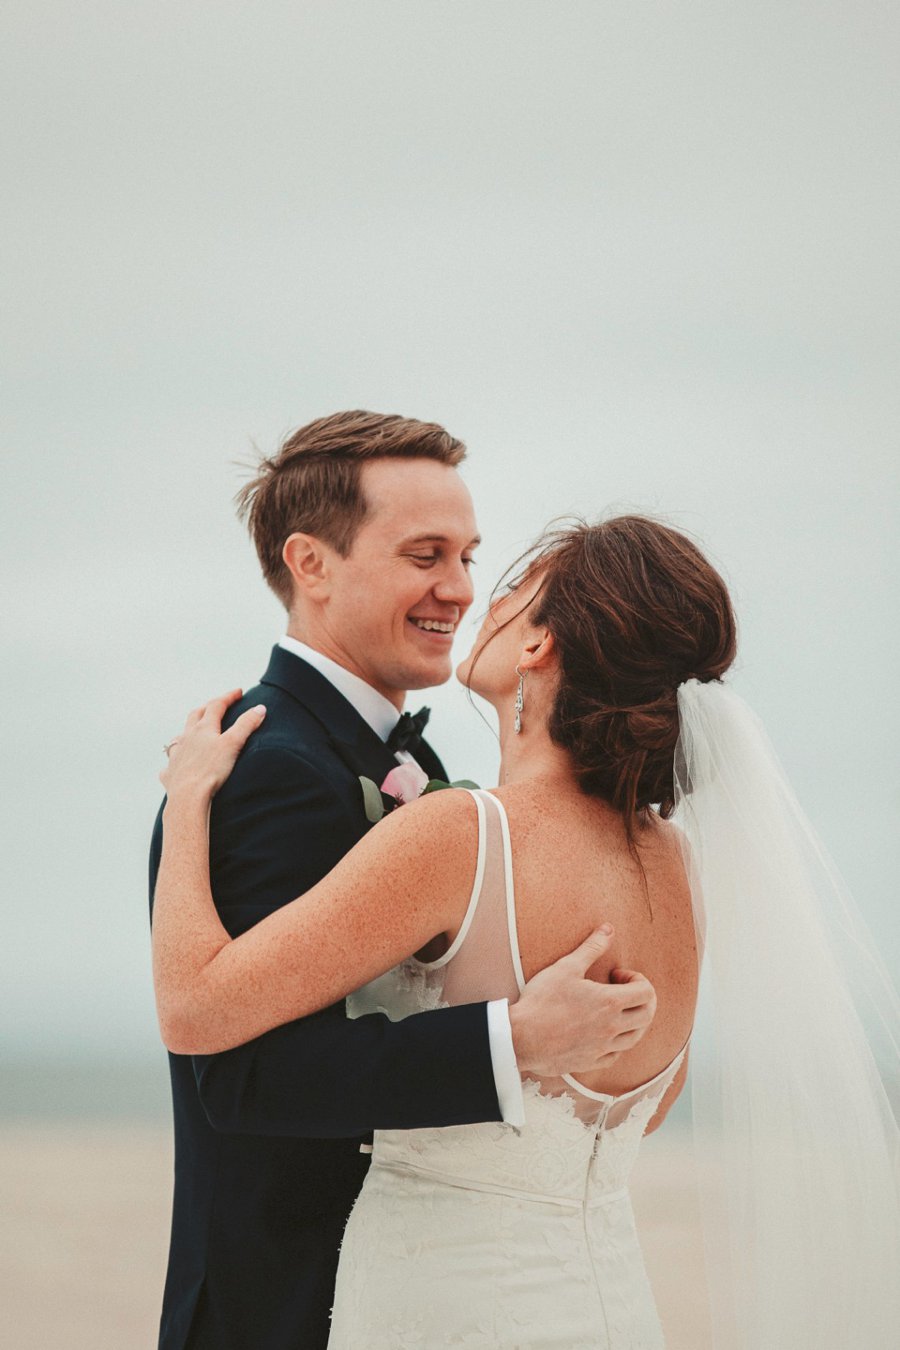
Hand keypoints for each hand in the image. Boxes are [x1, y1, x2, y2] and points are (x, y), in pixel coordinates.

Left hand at [160, 690, 266, 800]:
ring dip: (189, 731)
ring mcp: (176, 754)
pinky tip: (177, 763)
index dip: (228, 697)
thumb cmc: (210, 771)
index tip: (239, 692)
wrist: (187, 797)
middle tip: (217, 705)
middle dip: (207, 707)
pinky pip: (171, 763)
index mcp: (203, 728)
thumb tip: (260, 708)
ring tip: (194, 731)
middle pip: (195, 715)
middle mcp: (186, 737)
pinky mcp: (171, 772)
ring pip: (180, 736)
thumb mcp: (233, 744)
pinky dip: (176, 759)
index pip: (217, 705)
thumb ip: (246, 725)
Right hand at [508, 926, 656, 1076]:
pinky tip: (603, 1034)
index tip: (618, 976)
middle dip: (642, 1000)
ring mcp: (602, 1048)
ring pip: (634, 1038)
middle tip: (623, 992)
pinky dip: (616, 1044)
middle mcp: (612, 1027)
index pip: (646, 992)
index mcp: (610, 1002)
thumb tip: (608, 930)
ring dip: (632, 1022)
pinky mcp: (590, 1062)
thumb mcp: (567, 967)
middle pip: (647, 1016)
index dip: (638, 979)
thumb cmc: (542, 1001)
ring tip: (616, 1011)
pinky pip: (615, 1056)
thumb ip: (592, 948)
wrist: (521, 1037)